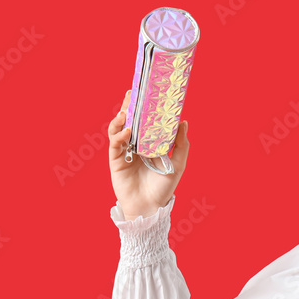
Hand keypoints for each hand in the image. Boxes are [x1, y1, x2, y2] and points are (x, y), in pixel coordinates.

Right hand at [108, 89, 190, 220]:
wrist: (150, 206)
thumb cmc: (164, 187)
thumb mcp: (177, 163)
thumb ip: (180, 144)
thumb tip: (183, 122)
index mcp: (149, 143)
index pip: (145, 121)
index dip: (144, 108)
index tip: (147, 92)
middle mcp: (136, 144)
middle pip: (130, 121)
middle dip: (129, 106)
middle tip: (131, 93)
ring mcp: (124, 151)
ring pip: (119, 129)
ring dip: (121, 119)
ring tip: (127, 112)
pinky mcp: (115, 160)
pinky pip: (115, 143)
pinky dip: (120, 135)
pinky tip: (127, 132)